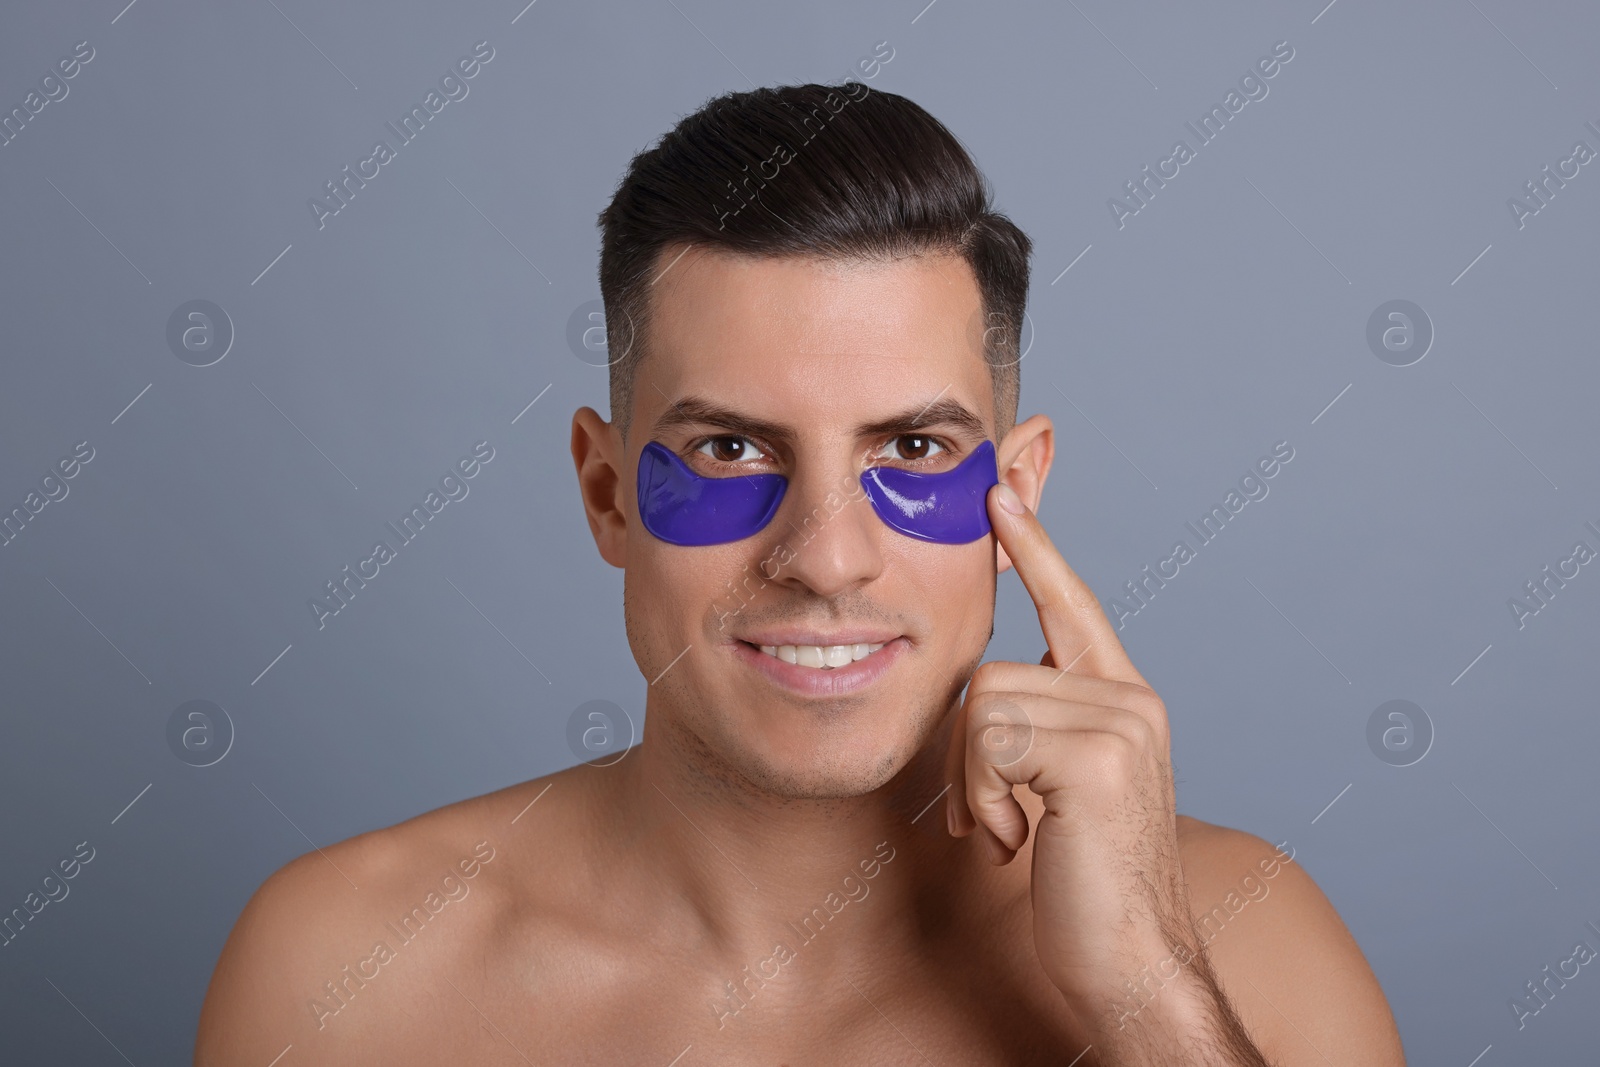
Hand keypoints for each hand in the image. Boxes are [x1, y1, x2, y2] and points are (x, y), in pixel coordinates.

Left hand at [944, 482, 1196, 1033]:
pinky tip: (1017, 843)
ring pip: (983, 705)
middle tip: (992, 819)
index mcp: (1123, 700)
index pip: (1071, 603)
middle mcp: (1131, 699)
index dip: (1033, 548)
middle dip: (967, 756)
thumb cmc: (1086, 884)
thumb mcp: (1059, 789)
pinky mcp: (1099, 754)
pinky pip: (991, 741)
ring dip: (974, 784)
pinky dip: (984, 798)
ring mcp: (1122, 722)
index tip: (999, 490)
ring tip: (1013, 834)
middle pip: (990, 673)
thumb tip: (985, 689)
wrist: (1132, 965)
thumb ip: (1040, 727)